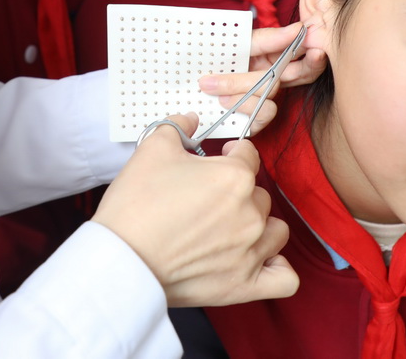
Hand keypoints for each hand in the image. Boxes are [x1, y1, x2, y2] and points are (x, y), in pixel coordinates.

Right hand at [92, 113, 298, 306]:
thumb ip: (176, 126)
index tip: (215, 162)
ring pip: (275, 230)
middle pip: (258, 192)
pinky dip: (277, 268)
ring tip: (230, 228)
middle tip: (207, 200)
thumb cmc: (136, 206)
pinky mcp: (244, 285)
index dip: (230, 154)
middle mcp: (250, 212)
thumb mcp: (151, 150)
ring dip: (259, 225)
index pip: (248, 155)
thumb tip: (189, 120)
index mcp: (234, 176)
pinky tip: (258, 260)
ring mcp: (250, 251)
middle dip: (237, 192)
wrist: (121, 258)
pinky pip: (284, 278)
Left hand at [197, 22, 326, 130]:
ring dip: (246, 88)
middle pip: (302, 73)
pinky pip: (261, 115)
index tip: (318, 48)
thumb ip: (268, 38)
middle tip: (302, 57)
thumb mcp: (240, 41)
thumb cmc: (216, 55)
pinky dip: (243, 107)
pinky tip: (224, 101)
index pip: (307, 54)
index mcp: (276, 54)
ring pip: (274, 94)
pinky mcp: (256, 119)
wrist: (187, 74)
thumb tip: (299, 28)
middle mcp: (277, 76)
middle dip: (301, 65)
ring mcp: (267, 97)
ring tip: (218, 86)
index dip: (315, 54)